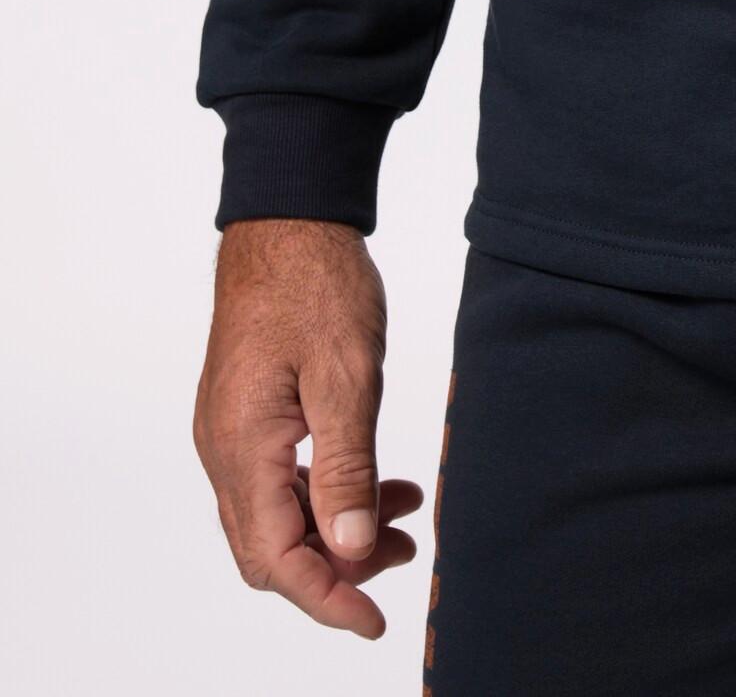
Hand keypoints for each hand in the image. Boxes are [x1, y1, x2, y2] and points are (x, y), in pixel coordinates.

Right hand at [193, 217, 425, 638]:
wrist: (287, 221)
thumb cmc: (315, 286)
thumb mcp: (346, 376)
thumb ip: (345, 467)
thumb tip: (349, 547)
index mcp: (243, 448)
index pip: (276, 558)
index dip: (326, 598)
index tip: (374, 620)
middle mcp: (224, 450)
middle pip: (270, 548)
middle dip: (336, 568)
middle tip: (403, 558)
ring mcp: (230, 432)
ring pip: (277, 514)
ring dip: (336, 527)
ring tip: (404, 518)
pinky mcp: (246, 413)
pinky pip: (279, 477)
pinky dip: (326, 490)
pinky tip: (376, 478)